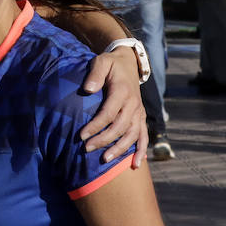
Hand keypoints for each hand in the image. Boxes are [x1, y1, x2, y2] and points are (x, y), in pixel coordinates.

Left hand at [78, 49, 148, 167]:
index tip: (81, 136)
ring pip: (132, 135)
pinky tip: (135, 163)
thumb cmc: (111, 64)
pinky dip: (141, 150)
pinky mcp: (141, 116)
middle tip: (87, 149)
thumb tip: (87, 89)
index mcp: (123, 91)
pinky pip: (144, 135)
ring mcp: (139, 112)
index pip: (109, 113)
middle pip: (120, 127)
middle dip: (104, 140)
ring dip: (120, 149)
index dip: (95, 126)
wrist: (129, 63)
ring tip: (106, 160)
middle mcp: (133, 104)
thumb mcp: (101, 62)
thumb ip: (95, 74)